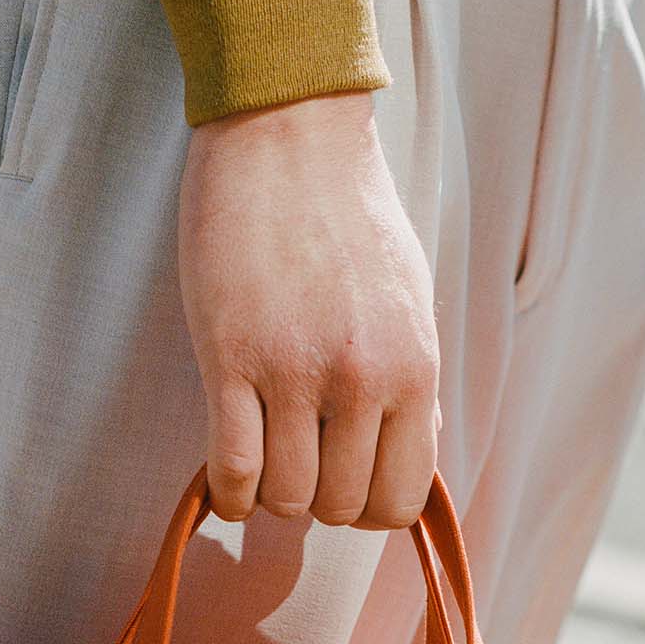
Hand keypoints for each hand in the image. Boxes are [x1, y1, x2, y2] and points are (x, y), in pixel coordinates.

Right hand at [178, 91, 439, 529]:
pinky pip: (232, 469)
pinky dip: (230, 496)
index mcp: (414, 369)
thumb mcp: (410, 303)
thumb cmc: (350, 217)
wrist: (289, 132)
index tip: (347, 488)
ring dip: (273, 496)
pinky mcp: (231, 357)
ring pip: (287, 497)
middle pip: (340, 506)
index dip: (370, 510)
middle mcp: (362, 378)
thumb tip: (416, 453)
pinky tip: (228, 488)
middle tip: (300, 463)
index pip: (401, 498)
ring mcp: (294, 370)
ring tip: (265, 458)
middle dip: (318, 501)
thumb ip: (413, 385)